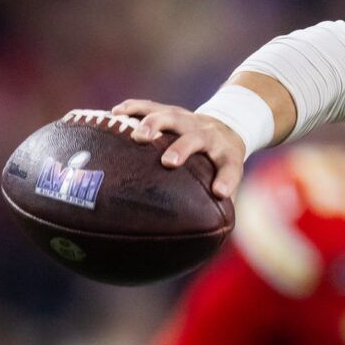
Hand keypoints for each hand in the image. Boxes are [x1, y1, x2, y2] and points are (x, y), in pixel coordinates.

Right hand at [112, 100, 245, 198]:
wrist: (226, 126)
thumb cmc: (221, 162)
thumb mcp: (228, 178)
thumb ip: (221, 203)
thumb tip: (206, 238)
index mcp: (226, 154)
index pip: (230, 167)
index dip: (226, 179)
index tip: (219, 192)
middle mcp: (207, 134)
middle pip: (196, 138)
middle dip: (182, 149)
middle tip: (168, 162)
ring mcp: (188, 119)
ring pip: (172, 116)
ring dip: (155, 124)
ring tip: (137, 136)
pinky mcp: (170, 111)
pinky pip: (149, 106)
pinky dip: (132, 109)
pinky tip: (114, 114)